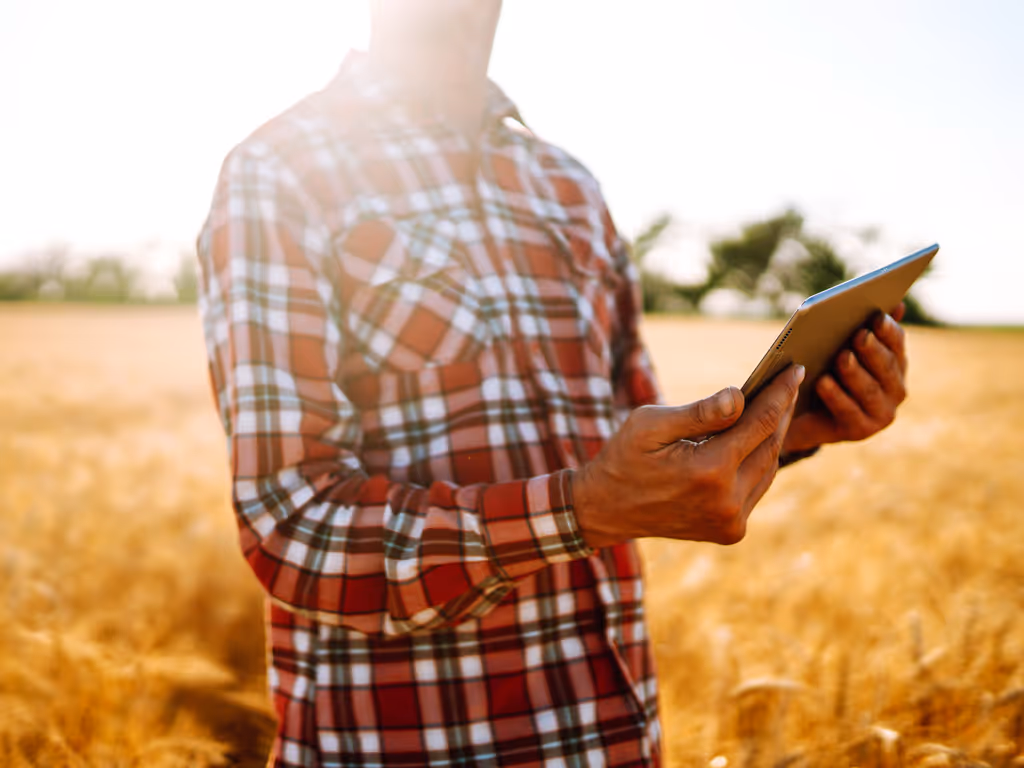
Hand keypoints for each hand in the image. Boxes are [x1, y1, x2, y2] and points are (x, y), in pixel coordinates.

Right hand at [573, 364, 803, 548]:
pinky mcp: (730, 532)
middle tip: (791, 382)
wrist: (606, 509)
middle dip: (782, 412)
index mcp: (709, 471)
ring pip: (768, 469)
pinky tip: (759, 439)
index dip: (780, 393)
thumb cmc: (624, 457)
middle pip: (771, 446)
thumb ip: (699, 411)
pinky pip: (756, 488)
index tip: (796, 369)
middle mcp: (727, 501)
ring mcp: (730, 521)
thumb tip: (739, 395)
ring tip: (779, 406)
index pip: (760, 422)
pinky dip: (760, 462)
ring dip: (774, 437)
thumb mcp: (650, 424)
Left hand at [783, 305, 907, 454]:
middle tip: (859, 335)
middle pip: (886, 367)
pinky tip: (822, 381)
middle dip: (872, 350)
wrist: (806, 415)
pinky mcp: (861, 431)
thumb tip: (897, 304)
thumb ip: (867, 328)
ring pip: (869, 390)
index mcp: (896, 365)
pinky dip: (836, 396)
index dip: (888, 330)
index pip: (897, 344)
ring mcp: (881, 414)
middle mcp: (896, 390)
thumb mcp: (844, 348)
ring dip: (855, 372)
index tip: (876, 316)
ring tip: (841, 357)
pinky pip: (849, 412)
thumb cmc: (829, 372)